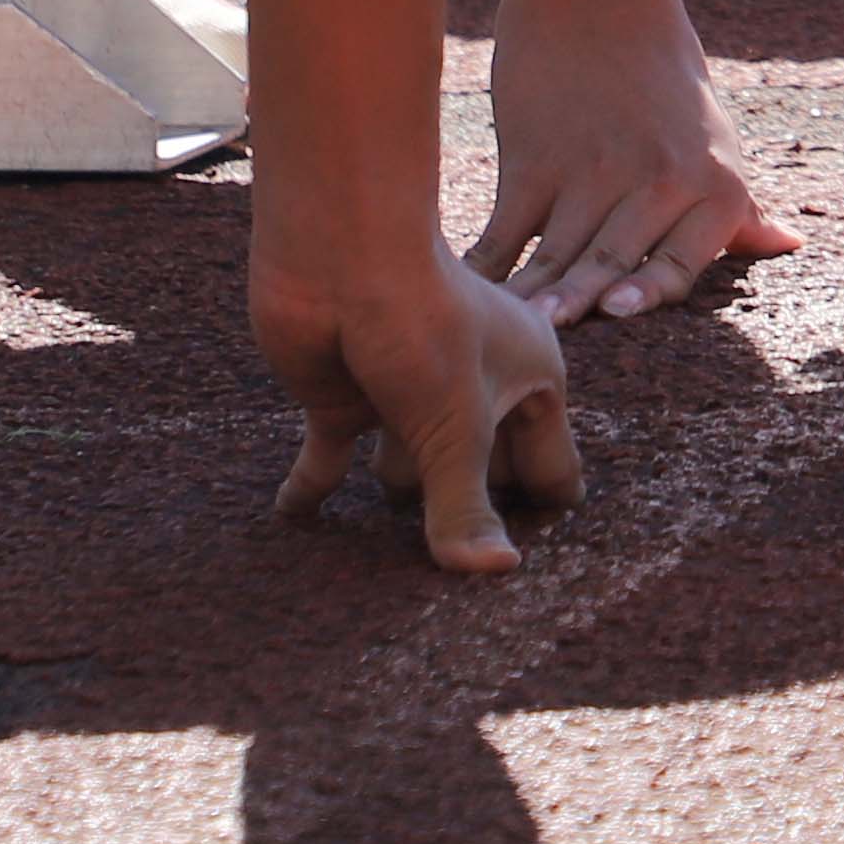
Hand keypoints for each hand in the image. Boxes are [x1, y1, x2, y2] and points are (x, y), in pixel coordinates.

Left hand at [256, 232, 577, 573]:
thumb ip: (464, 510)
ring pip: (407, 476)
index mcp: (530, 381)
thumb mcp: (455, 430)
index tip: (540, 574)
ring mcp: (406, 398)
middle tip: (464, 588)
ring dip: (395, 496)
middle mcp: (474, 391)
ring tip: (386, 566)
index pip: (550, 468)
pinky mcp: (345, 401)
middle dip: (472, 515)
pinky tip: (293, 516)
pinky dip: (311, 488)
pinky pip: (328, 462)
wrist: (339, 255)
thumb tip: (493, 575)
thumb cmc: (422, 322)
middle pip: (481, 478)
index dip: (543, 517)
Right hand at [483, 10, 802, 326]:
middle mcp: (657, 180)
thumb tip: (790, 243)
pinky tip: (471, 291)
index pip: (686, 263)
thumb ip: (740, 206)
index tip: (620, 313)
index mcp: (713, 184)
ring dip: (534, 295)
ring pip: (559, 252)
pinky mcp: (533, 158)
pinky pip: (509, 229)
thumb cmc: (665, 74)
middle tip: (552, 338)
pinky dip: (488, 265)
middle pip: (614, 261)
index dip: (651, 293)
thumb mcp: (717, 139)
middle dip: (582, 304)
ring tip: (515, 330)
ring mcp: (591, 170)